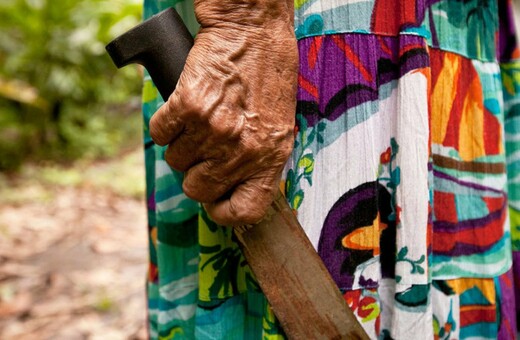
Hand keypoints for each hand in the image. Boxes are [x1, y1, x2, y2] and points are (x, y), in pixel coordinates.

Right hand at [149, 0, 297, 225]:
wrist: (252, 31)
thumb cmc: (269, 76)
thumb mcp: (278, 125)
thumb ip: (258, 160)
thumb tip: (231, 186)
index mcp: (270, 157)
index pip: (244, 211)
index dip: (225, 213)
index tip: (217, 202)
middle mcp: (241, 149)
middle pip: (198, 190)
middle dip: (196, 175)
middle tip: (204, 153)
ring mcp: (213, 130)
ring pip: (175, 162)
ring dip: (181, 146)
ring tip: (199, 122)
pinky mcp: (187, 106)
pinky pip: (159, 134)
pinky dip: (164, 125)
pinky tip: (181, 110)